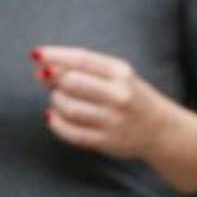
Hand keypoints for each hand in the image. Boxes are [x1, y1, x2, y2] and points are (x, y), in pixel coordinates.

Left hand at [33, 46, 174, 162]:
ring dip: (55, 101)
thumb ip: (86, 69)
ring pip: (69, 108)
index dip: (56, 55)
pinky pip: (71, 132)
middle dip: (52, 79)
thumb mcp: (118, 75)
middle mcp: (118, 95)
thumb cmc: (131, 96)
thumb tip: (44, 67)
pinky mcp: (106, 141)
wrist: (160, 129)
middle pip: (72, 82)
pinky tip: (53, 116)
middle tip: (45, 78)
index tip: (36, 54)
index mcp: (121, 73)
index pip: (83, 59)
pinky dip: (56, 123)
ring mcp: (112, 120)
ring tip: (57, 98)